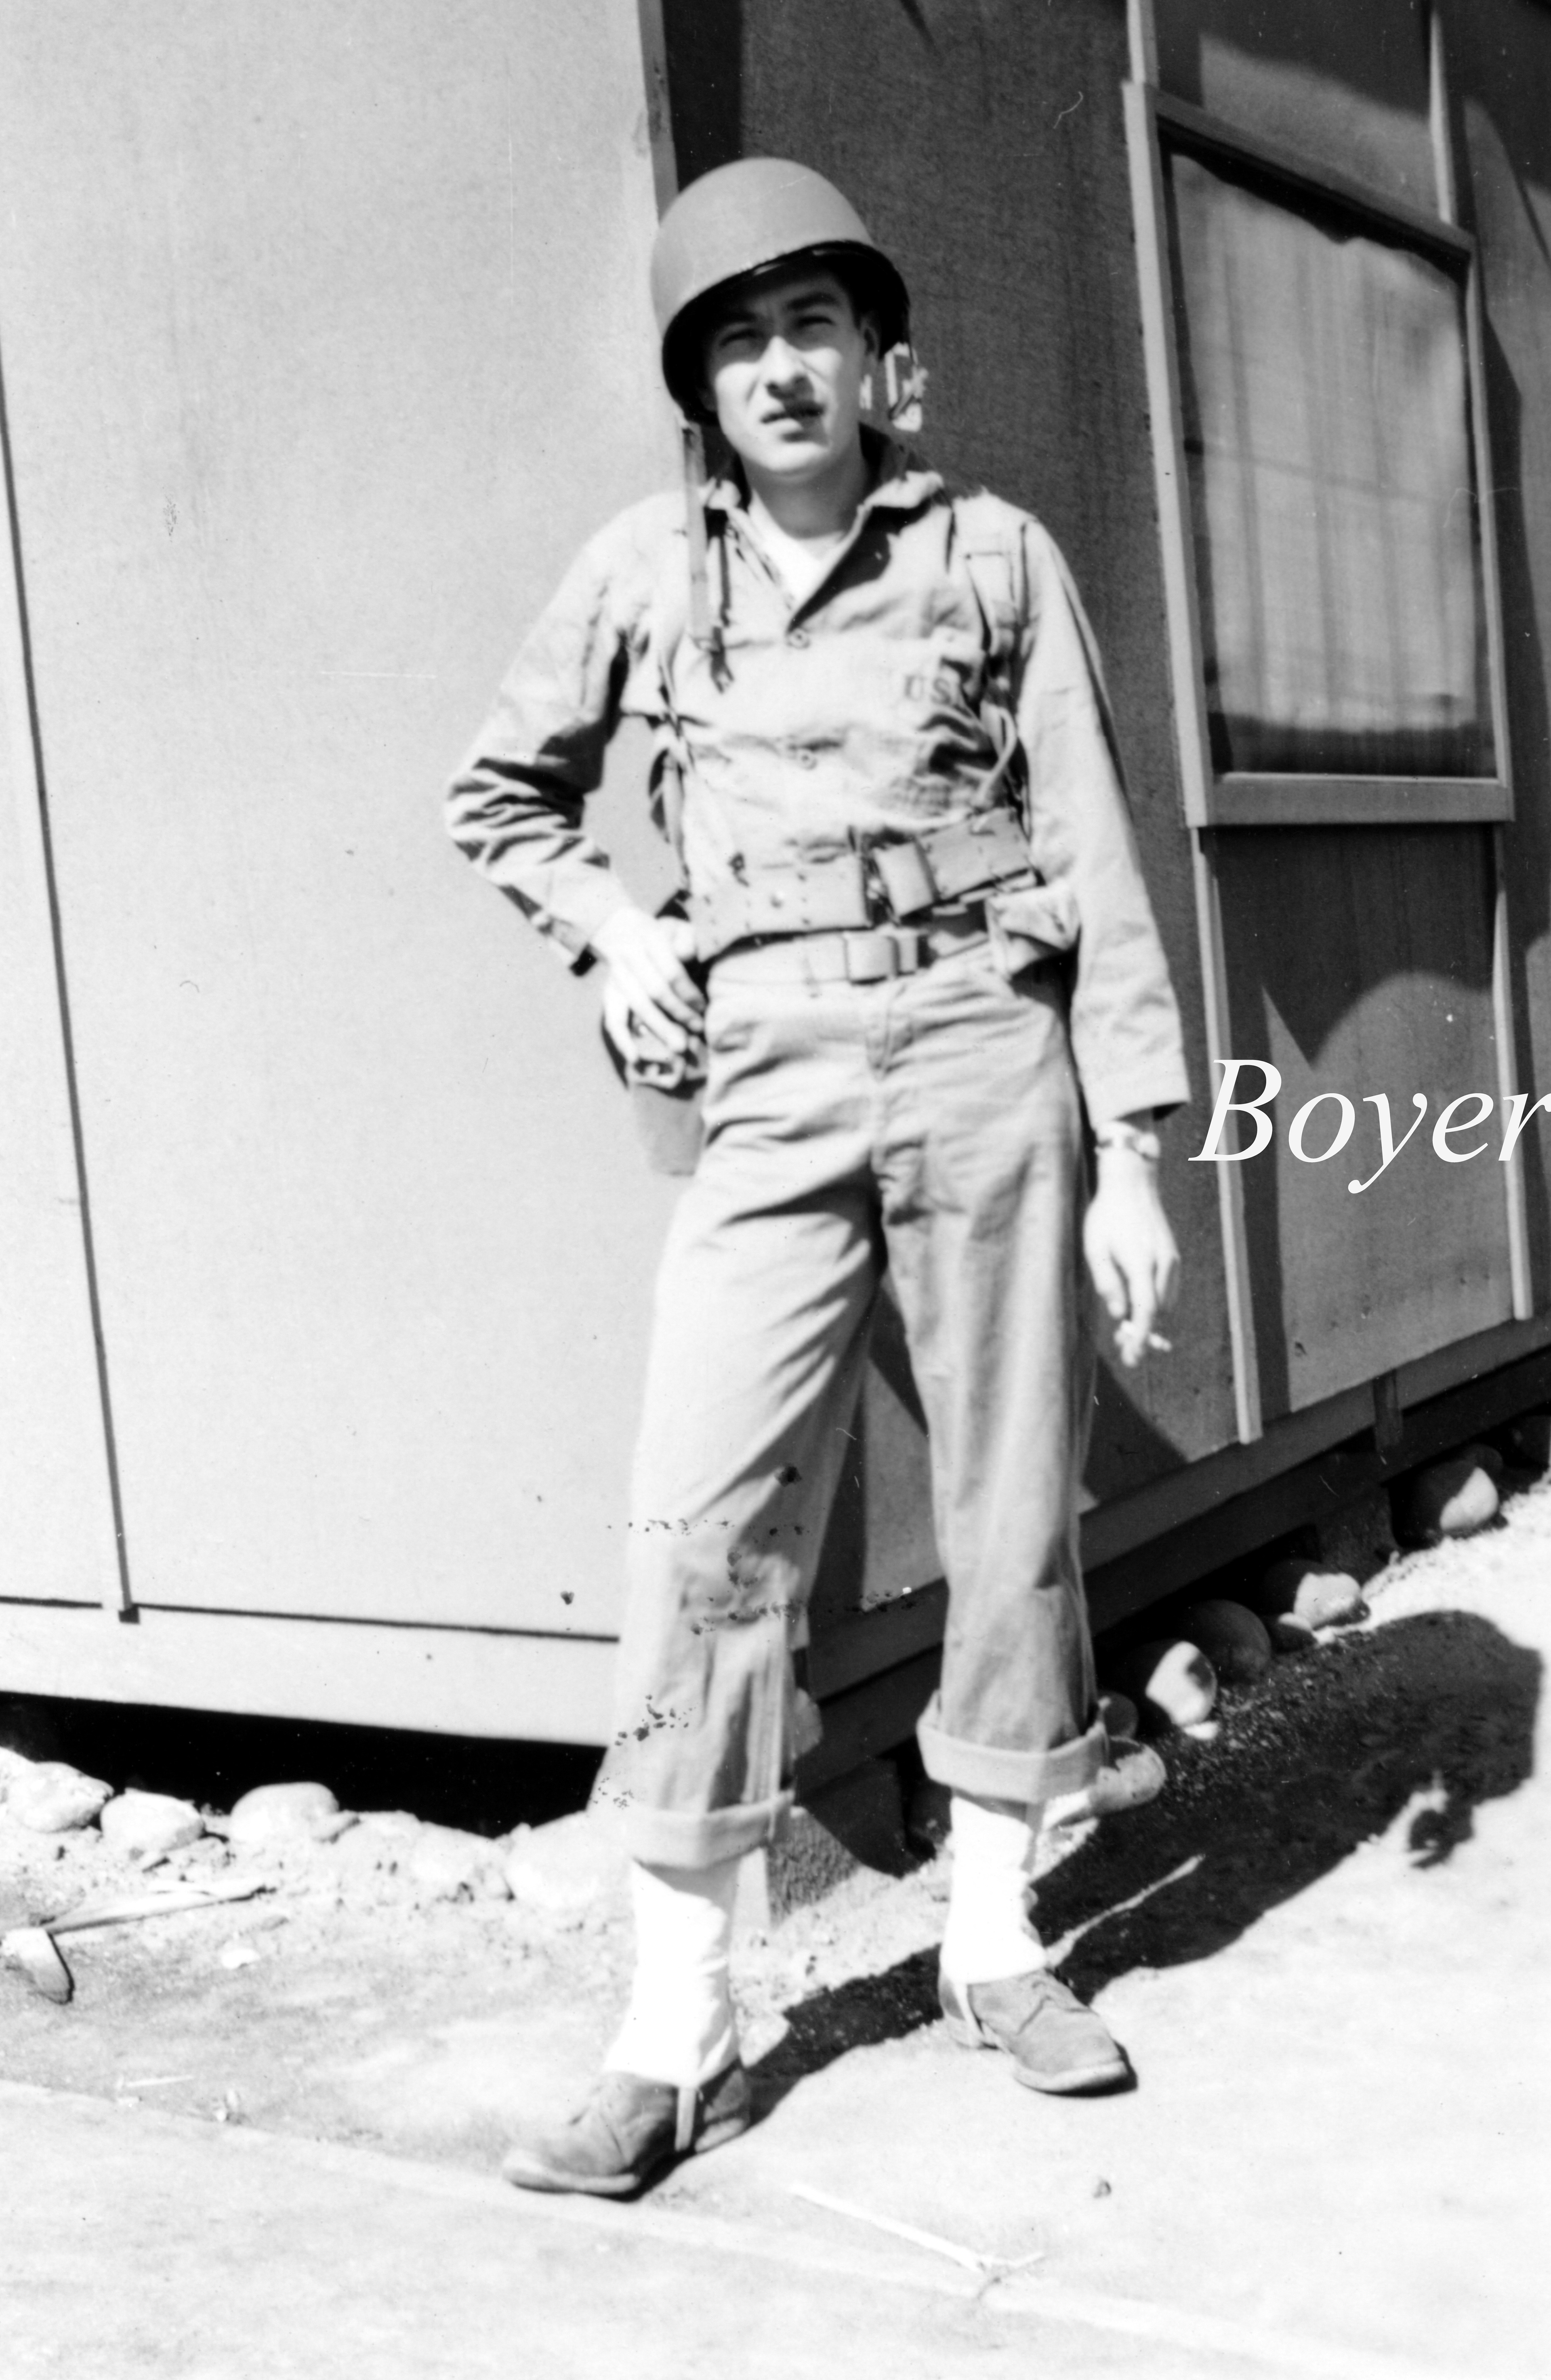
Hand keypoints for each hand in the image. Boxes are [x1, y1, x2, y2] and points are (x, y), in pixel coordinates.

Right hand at [591, 907, 705, 1058]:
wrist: (626, 932)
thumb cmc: (663, 937)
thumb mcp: (678, 928)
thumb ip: (686, 938)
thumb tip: (684, 955)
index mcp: (649, 939)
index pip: (670, 971)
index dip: (688, 992)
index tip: (702, 1006)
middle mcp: (629, 957)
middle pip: (655, 991)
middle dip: (679, 1012)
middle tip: (698, 1028)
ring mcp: (617, 977)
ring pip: (638, 1006)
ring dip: (661, 1028)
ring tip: (680, 1046)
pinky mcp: (609, 994)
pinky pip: (613, 1020)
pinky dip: (622, 1040)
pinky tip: (635, 1058)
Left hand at [1083, 1141, 1179, 1369]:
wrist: (1131, 1185)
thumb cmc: (1105, 1217)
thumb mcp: (1095, 1249)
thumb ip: (1107, 1283)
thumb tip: (1118, 1315)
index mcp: (1141, 1262)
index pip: (1146, 1311)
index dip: (1141, 1338)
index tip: (1134, 1358)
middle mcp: (1163, 1263)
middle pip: (1156, 1312)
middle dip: (1142, 1332)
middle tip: (1124, 1349)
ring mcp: (1171, 1260)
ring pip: (1163, 1302)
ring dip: (1148, 1317)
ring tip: (1126, 1326)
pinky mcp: (1172, 1256)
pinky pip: (1166, 1290)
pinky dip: (1154, 1301)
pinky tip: (1136, 1299)